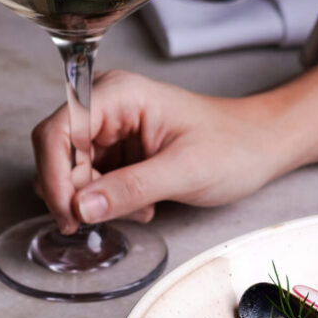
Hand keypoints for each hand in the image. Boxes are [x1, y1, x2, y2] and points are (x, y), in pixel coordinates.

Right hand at [31, 56, 317, 233]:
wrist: (263, 147)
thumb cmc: (234, 146)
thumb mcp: (184, 171)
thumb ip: (131, 188)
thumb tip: (81, 208)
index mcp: (119, 95)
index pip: (58, 131)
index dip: (55, 175)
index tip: (70, 215)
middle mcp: (108, 106)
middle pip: (58, 153)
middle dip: (75, 193)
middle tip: (99, 222)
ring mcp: (113, 128)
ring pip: (74, 172)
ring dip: (97, 200)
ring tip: (140, 208)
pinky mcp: (120, 150)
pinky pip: (95, 181)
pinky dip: (111, 201)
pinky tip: (145, 206)